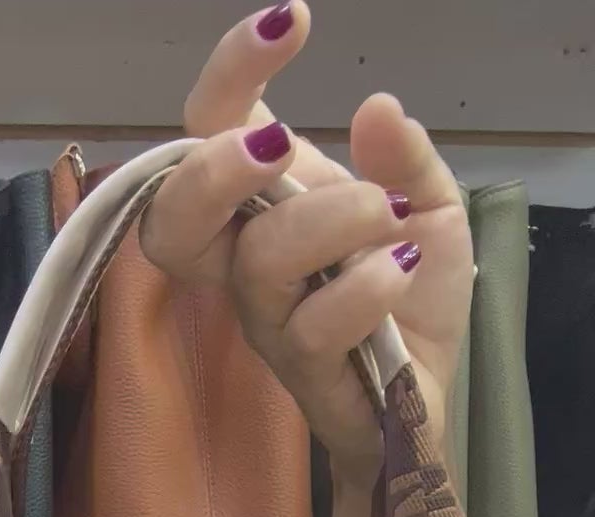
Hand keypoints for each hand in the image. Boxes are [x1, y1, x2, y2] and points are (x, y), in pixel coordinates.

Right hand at [140, 3, 473, 487]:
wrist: (422, 394)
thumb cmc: (408, 297)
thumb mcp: (428, 202)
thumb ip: (405, 155)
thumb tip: (377, 108)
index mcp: (265, 202)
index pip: (213, 128)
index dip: (231, 72)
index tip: (290, 22)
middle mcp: (247, 259)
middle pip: (174, 219)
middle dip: (213, 170)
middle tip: (279, 141)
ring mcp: (268, 318)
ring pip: (259, 263)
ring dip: (330, 221)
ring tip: (390, 213)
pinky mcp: (303, 369)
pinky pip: (315, 325)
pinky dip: (365, 286)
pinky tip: (405, 268)